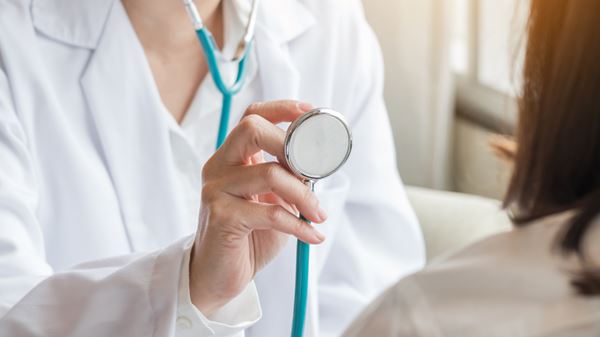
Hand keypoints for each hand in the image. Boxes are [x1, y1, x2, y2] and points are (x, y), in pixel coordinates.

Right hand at [189, 100, 327, 314]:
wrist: (218, 275)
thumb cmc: (249, 236)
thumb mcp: (274, 201)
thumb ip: (290, 180)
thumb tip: (320, 165)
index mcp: (232, 158)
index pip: (252, 116)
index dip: (281, 108)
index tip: (311, 112)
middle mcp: (219, 167)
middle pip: (252, 129)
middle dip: (291, 146)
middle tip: (312, 173)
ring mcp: (216, 190)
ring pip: (270, 173)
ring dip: (304, 194)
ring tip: (318, 215)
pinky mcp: (221, 217)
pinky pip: (271, 213)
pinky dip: (298, 224)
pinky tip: (311, 235)